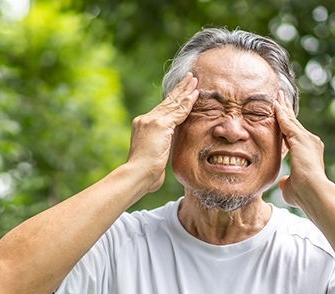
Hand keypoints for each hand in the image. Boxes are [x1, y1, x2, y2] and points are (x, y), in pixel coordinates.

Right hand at [127, 73, 198, 192]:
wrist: (137, 174)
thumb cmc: (144, 174)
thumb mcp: (152, 157)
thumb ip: (158, 149)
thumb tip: (162, 153)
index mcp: (143, 125)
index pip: (162, 109)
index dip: (173, 99)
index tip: (181, 91)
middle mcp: (146, 119)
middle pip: (167, 102)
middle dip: (180, 89)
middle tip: (190, 77)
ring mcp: (152, 120)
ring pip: (173, 102)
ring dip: (186, 90)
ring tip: (194, 79)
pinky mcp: (160, 124)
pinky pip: (179, 111)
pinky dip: (188, 101)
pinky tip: (196, 93)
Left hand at [275, 90, 327, 207]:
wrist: (313, 192)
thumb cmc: (304, 195)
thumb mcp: (292, 186)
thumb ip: (287, 181)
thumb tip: (283, 182)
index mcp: (308, 152)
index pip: (294, 135)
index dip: (287, 125)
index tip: (282, 116)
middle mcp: (310, 142)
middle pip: (294, 122)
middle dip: (286, 110)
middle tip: (280, 97)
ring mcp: (306, 139)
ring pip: (291, 119)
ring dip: (282, 107)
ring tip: (277, 95)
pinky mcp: (300, 138)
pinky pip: (287, 122)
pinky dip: (280, 113)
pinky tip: (274, 105)